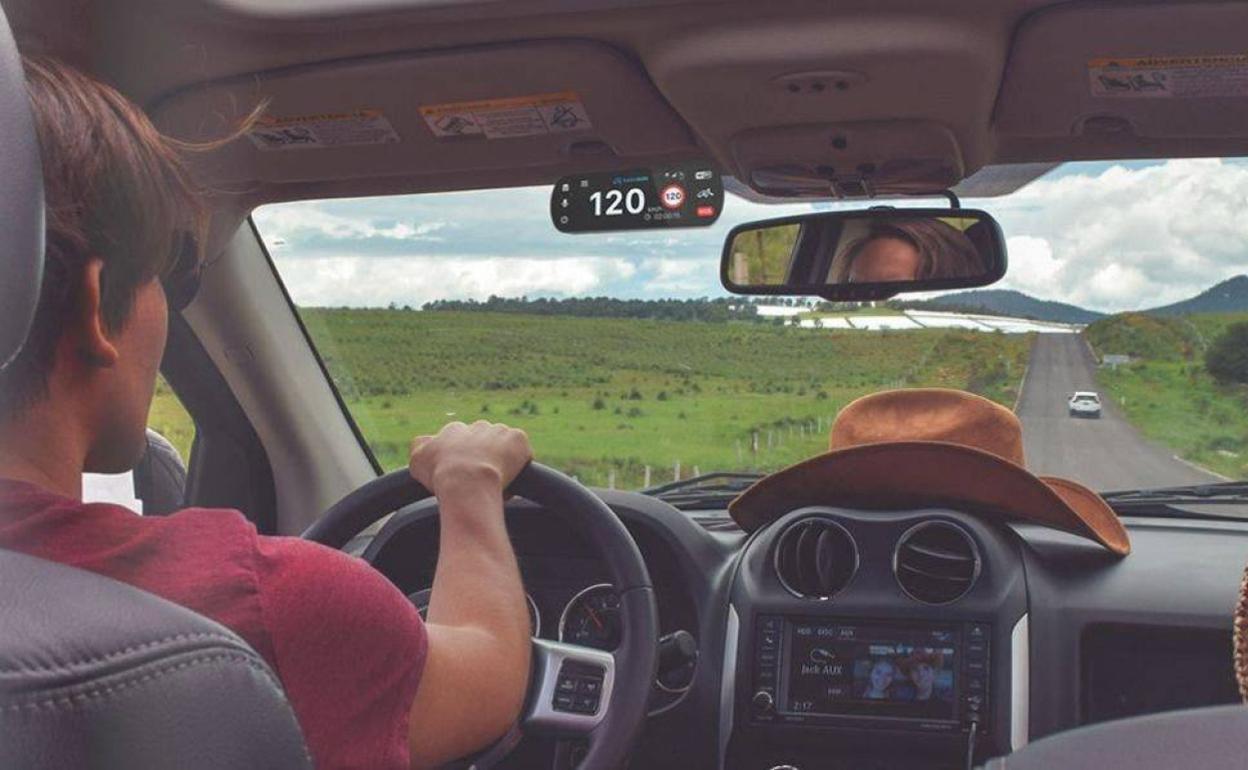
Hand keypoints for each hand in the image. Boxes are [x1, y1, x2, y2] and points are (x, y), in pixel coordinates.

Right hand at [409, 421, 532, 496]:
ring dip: (502, 461)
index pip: (459, 441)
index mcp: (453, 431)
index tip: (464, 476)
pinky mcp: (518, 439)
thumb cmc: (441, 475)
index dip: (463, 460)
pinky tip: (512, 481)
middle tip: (481, 481)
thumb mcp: (417, 461)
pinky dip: (520, 466)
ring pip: (503, 446)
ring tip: (497, 484)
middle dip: (484, 459)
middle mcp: (476, 426)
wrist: (467, 481)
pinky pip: (522, 452)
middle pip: (483, 442)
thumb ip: (420, 447)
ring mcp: (499, 431)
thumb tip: (423, 443)